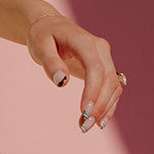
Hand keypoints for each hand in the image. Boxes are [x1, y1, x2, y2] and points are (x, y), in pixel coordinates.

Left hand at [26, 14, 126, 131]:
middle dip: (100, 105)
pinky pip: (112, 89)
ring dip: (105, 109)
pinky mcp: (105, 68)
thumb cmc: (43, 36)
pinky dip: (107, 105)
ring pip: (114, 86)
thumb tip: (61, 82)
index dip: (92, 90)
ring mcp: (105, 58)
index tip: (84, 111)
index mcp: (84, 41)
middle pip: (108, 79)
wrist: (51, 27)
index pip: (95, 67)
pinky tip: (98, 121)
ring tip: (86, 126)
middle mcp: (100, 49)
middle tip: (84, 126)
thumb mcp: (39, 46)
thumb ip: (50, 62)